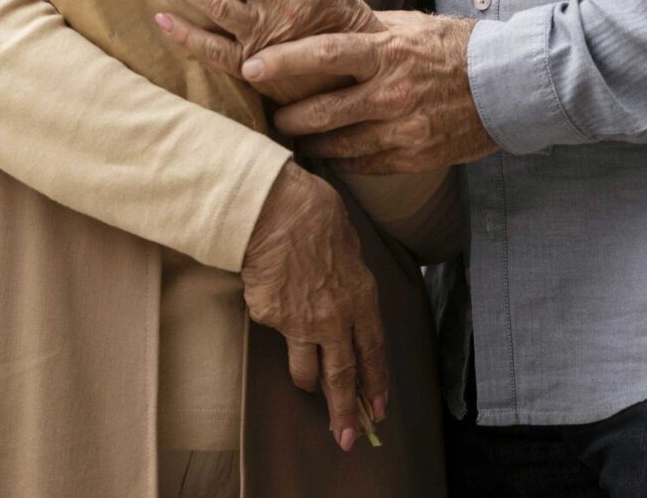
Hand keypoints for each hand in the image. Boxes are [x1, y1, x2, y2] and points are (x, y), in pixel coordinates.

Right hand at [240, 163, 389, 452]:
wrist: (274, 207)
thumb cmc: (314, 214)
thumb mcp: (350, 246)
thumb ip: (350, 280)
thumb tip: (345, 291)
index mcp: (361, 299)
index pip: (373, 353)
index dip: (375, 384)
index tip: (377, 409)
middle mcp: (333, 319)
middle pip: (342, 376)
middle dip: (345, 412)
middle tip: (348, 438)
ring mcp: (298, 322)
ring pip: (304, 369)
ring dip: (307, 380)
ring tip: (307, 385)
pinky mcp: (268, 317)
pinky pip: (272, 326)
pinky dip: (272, 316)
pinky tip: (269, 293)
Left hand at [261, 11, 496, 173]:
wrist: (507, 85)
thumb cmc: (454, 47)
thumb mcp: (409, 26)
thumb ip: (365, 28)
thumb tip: (320, 20)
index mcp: (387, 52)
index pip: (324, 55)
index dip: (284, 62)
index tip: (251, 68)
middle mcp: (392, 93)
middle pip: (323, 111)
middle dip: (288, 117)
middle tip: (268, 116)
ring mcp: (403, 129)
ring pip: (339, 145)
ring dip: (310, 144)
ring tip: (292, 140)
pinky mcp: (414, 156)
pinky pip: (364, 165)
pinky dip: (341, 161)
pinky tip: (327, 156)